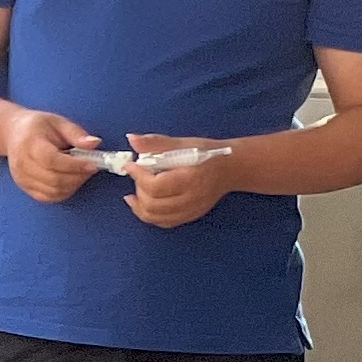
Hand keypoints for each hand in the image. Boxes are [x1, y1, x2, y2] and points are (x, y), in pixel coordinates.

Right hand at [3, 110, 99, 202]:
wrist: (14, 133)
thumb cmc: (37, 126)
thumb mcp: (58, 122)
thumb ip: (76, 134)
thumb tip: (94, 143)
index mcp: (30, 143)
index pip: (52, 160)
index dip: (75, 165)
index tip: (92, 164)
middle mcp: (22, 163)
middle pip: (54, 179)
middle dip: (78, 176)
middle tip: (91, 167)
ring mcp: (22, 178)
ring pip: (54, 191)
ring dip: (73, 184)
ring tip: (80, 171)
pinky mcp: (26, 187)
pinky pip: (49, 197)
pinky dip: (64, 191)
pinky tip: (70, 180)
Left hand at [121, 134, 237, 226]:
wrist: (231, 168)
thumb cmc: (209, 153)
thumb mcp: (183, 142)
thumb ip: (156, 142)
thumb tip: (132, 139)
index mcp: (190, 178)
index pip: (155, 186)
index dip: (137, 176)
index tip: (130, 166)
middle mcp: (191, 199)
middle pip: (153, 204)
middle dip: (138, 190)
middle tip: (137, 176)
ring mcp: (191, 210)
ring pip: (156, 217)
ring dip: (140, 206)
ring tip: (133, 194)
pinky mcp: (190, 216)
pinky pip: (164, 222)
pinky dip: (150, 215)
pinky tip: (143, 204)